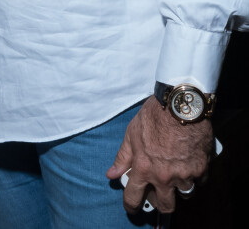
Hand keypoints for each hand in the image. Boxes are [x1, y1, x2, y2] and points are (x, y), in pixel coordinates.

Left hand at [106, 96, 212, 213]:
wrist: (181, 104)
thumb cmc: (154, 115)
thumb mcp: (132, 133)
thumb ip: (123, 156)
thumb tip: (111, 174)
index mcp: (144, 168)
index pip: (134, 197)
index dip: (131, 206)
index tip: (132, 208)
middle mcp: (164, 176)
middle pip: (165, 206)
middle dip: (160, 203)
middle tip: (158, 194)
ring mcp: (184, 174)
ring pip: (184, 195)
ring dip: (180, 188)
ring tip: (176, 176)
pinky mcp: (201, 168)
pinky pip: (199, 181)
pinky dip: (195, 176)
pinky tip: (190, 164)